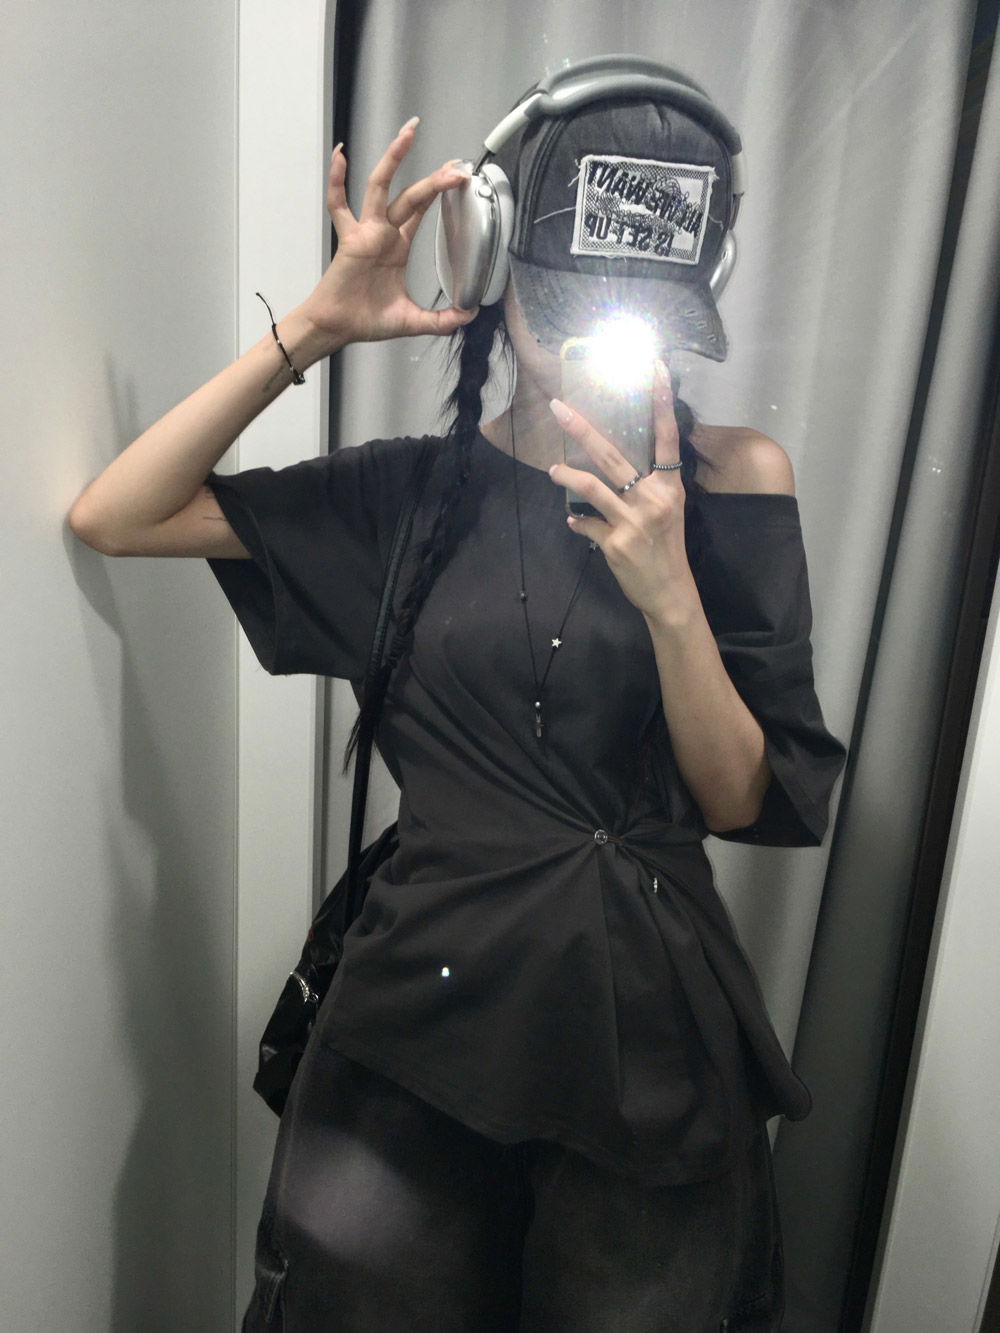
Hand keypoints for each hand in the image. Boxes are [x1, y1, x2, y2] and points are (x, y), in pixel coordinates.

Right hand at [302, 118, 477, 345]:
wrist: (338, 328)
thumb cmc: (367, 321)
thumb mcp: (413, 321)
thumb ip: (441, 319)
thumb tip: (469, 315)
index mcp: (397, 246)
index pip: (421, 210)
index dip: (438, 191)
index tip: (458, 175)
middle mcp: (383, 233)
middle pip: (410, 195)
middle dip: (433, 178)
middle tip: (456, 163)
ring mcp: (366, 232)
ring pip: (379, 186)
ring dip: (393, 159)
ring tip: (408, 133)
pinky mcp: (350, 239)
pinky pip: (339, 205)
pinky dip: (336, 179)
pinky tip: (340, 154)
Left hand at [547, 362, 698, 620]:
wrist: (670, 592)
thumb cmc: (667, 548)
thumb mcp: (668, 511)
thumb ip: (649, 486)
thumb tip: (618, 465)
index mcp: (670, 488)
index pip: (666, 438)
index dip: (660, 402)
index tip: (655, 367)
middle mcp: (653, 499)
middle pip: (613, 455)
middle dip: (582, 429)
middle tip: (559, 408)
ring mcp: (633, 520)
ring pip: (592, 486)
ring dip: (568, 475)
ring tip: (553, 469)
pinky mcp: (616, 542)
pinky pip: (586, 523)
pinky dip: (576, 521)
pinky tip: (571, 519)